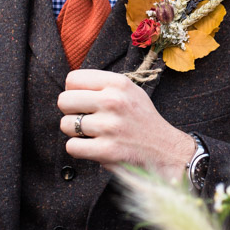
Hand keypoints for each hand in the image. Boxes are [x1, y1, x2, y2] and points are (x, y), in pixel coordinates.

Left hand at [58, 69, 193, 182]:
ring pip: (65, 124)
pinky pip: (71, 146)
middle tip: (86, 118)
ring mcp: (110, 127)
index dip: (74, 91)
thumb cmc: (142, 119)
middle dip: (70, 111)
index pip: (72, 79)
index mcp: (118, 83)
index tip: (85, 101)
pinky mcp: (107, 150)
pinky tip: (92, 147)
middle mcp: (114, 101)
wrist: (165, 150)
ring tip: (92, 134)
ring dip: (74, 132)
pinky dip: (78, 149)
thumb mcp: (130, 91)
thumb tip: (69, 86)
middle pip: (63, 100)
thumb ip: (102, 85)